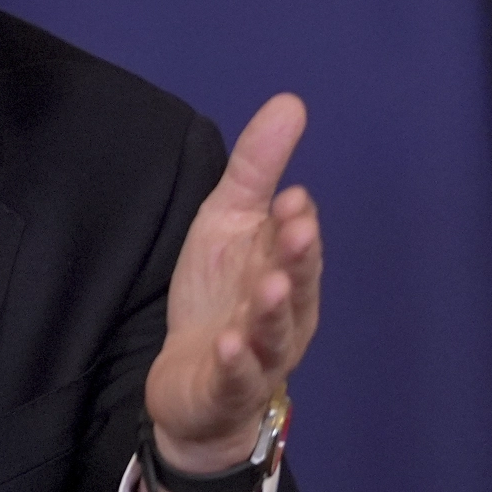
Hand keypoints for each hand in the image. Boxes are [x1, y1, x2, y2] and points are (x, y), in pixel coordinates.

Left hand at [138, 94, 320, 491]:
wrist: (194, 382)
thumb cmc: (220, 296)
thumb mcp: (229, 222)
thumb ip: (258, 168)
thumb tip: (291, 102)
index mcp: (287, 272)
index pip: (297, 245)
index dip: (296, 224)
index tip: (293, 197)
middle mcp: (284, 316)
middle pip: (296, 287)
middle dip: (297, 260)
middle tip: (297, 229)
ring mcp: (260, 357)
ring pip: (273, 334)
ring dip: (272, 311)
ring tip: (268, 287)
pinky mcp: (227, 390)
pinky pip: (237, 378)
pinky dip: (237, 362)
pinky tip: (230, 344)